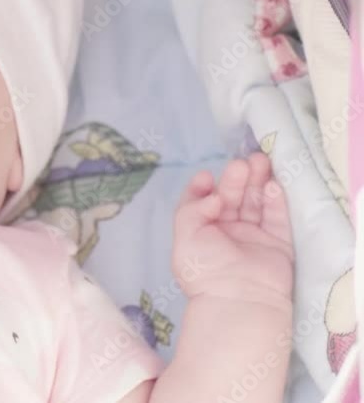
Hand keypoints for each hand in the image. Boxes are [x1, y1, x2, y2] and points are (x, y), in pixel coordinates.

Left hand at [172, 153, 293, 309]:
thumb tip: (214, 195)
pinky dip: (276, 200)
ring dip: (258, 182)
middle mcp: (226, 232)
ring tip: (260, 162)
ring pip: (255, 203)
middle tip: (243, 162)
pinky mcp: (277, 243)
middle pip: (232, 197)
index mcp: (200, 232)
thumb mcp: (184, 236)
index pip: (202, 202)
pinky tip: (273, 185)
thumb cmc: (205, 268)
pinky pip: (277, 217)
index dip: (204, 187)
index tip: (207, 176)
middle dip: (236, 179)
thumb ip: (192, 208)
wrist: (239, 299)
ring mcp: (252, 237)